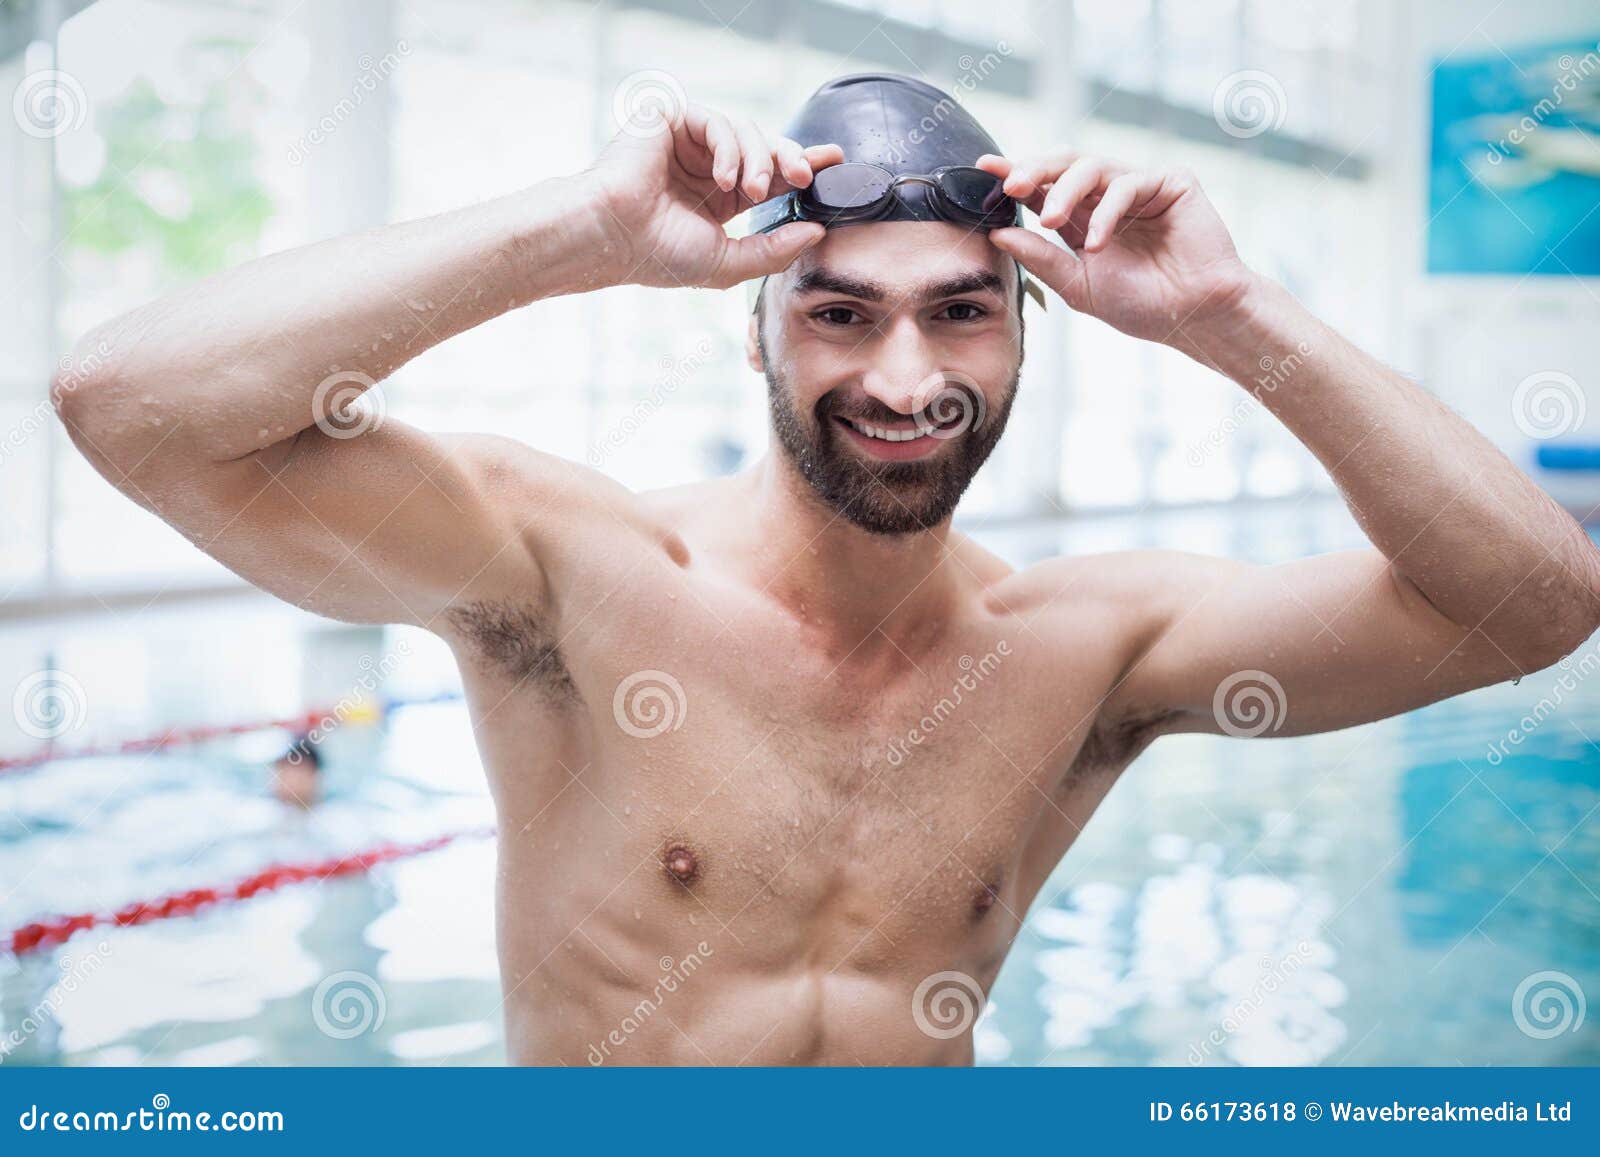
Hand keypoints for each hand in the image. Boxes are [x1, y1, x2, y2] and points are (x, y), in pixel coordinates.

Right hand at [582, 102, 843, 289]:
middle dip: (790, 159)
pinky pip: (717, 122)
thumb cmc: (660, 254)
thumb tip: (816, 231)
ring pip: (746, 132)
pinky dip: (728, 149)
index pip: (771, 175)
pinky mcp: (672, 120)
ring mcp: (690, 142)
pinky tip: (723, 179)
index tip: (834, 163)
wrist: (613, 238)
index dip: (802, 165)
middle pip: (765, 147)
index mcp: (721, 197)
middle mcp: (708, 166)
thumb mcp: (730, 262)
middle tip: (804, 177)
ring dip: (758, 160)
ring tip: (752, 190)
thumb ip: (774, 250)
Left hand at [977, 152, 1256, 344]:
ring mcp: (1140, 185)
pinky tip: (1098, 243)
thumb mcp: (1079, 284)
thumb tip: (998, 235)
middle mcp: (1108, 196)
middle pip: (1063, 164)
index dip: (1014, 175)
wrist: (1192, 316)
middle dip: (1034, 169)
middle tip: (1011, 185)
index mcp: (1082, 218)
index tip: (983, 170)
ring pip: (1092, 166)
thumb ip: (1041, 259)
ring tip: (1050, 221)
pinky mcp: (1171, 182)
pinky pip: (1129, 183)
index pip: (1042, 189)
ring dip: (1065, 190)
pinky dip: (1107, 211)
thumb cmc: (1142, 305)